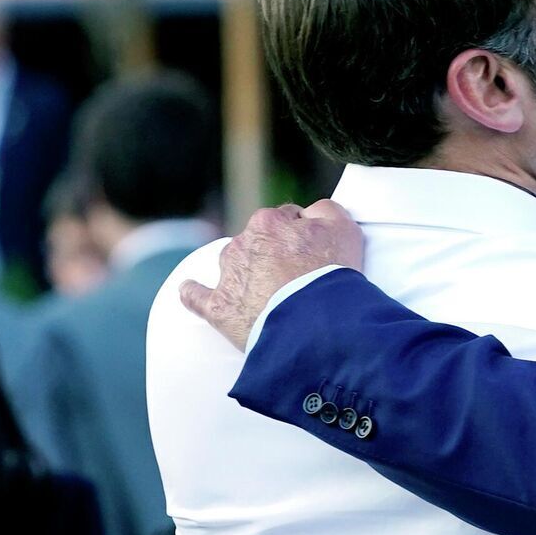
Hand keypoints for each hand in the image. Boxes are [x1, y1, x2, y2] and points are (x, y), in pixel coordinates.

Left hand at [180, 200, 363, 350]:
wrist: (314, 324)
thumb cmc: (331, 275)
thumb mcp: (344, 228)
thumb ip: (326, 210)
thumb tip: (312, 212)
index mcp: (269, 222)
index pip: (287, 219)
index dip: (303, 236)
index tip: (314, 254)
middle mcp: (242, 244)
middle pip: (259, 243)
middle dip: (275, 254)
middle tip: (299, 277)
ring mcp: (228, 277)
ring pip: (233, 266)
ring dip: (247, 273)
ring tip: (270, 294)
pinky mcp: (219, 308)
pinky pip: (197, 296)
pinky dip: (195, 293)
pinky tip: (192, 290)